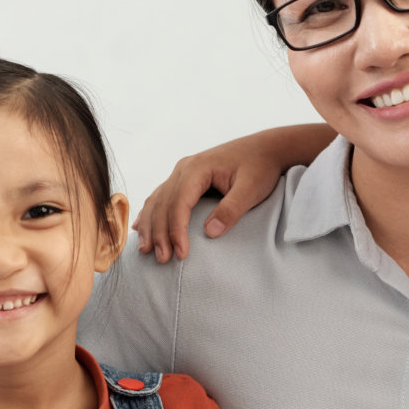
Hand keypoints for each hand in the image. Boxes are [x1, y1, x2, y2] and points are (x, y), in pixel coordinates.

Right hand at [136, 124, 336, 261]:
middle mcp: (184, 168)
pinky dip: (150, 213)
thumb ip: (232, 209)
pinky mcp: (186, 178)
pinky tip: (141, 227)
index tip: (181, 254)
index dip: (177, 230)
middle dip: (160, 233)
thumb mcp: (252, 188)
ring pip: (158, 200)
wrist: (267, 148)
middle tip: (162, 259)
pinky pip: (161, 196)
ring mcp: (182, 171)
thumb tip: (210, 232)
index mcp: (197, 168)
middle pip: (164, 204)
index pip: (179, 203)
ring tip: (147, 250)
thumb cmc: (261, 167)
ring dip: (150, 226)